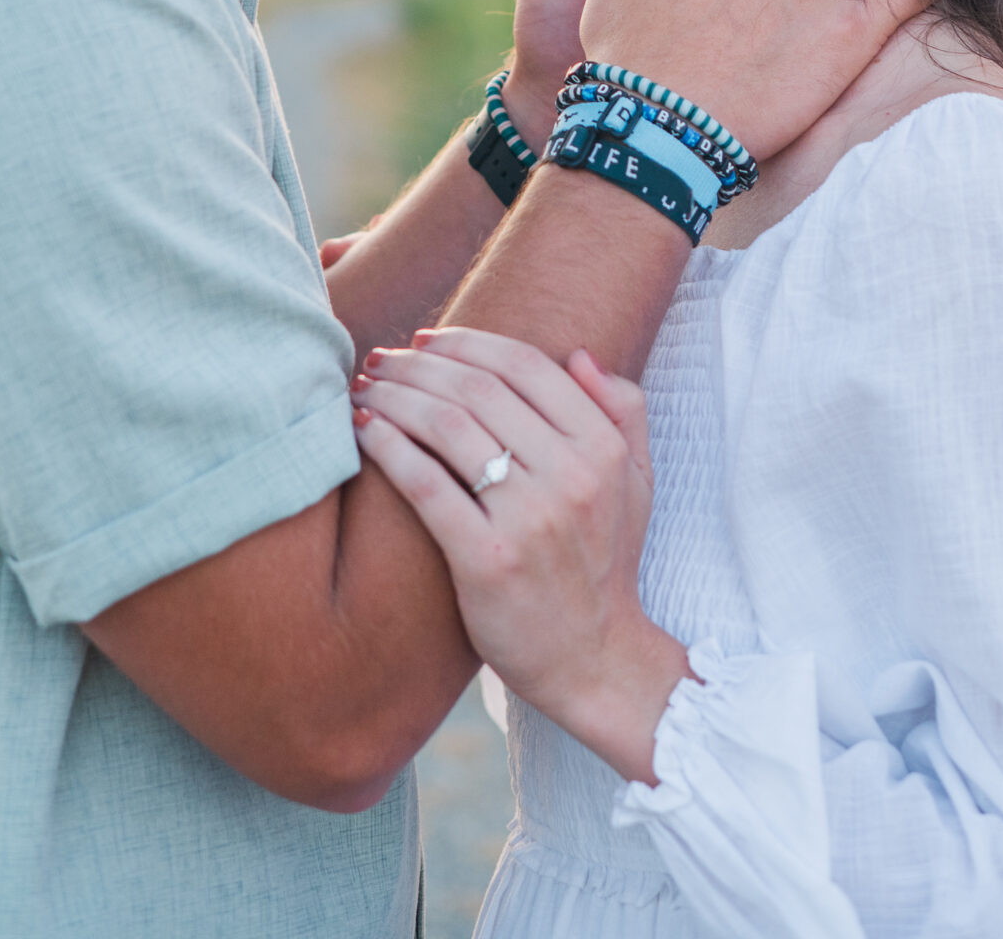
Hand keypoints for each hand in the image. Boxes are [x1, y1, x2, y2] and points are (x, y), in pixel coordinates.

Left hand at [351, 326, 690, 783]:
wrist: (596, 662)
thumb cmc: (606, 564)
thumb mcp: (637, 482)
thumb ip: (623, 411)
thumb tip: (580, 355)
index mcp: (603, 448)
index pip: (525, 365)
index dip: (467, 342)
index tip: (427, 340)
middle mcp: (571, 476)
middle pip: (478, 389)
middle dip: (419, 364)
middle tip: (382, 358)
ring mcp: (530, 519)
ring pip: (447, 426)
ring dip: (396, 396)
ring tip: (366, 389)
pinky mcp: (488, 561)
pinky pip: (426, 484)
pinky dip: (389, 446)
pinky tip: (365, 430)